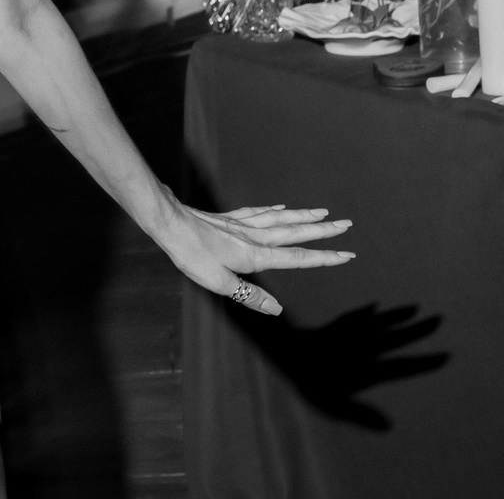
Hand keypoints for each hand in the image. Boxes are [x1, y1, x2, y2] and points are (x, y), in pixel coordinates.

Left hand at [158, 199, 355, 315]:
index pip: (297, 257)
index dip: (323, 258)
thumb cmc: (191, 253)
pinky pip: (258, 212)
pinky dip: (273, 210)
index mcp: (255, 255)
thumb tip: (277, 309)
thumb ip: (249, 295)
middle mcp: (254, 237)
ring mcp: (241, 225)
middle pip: (294, 232)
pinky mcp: (228, 218)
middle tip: (347, 223)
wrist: (169, 222)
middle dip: (322, 230)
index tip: (347, 254)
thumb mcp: (218, 282)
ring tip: (322, 212)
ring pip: (280, 218)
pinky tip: (280, 207)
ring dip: (303, 216)